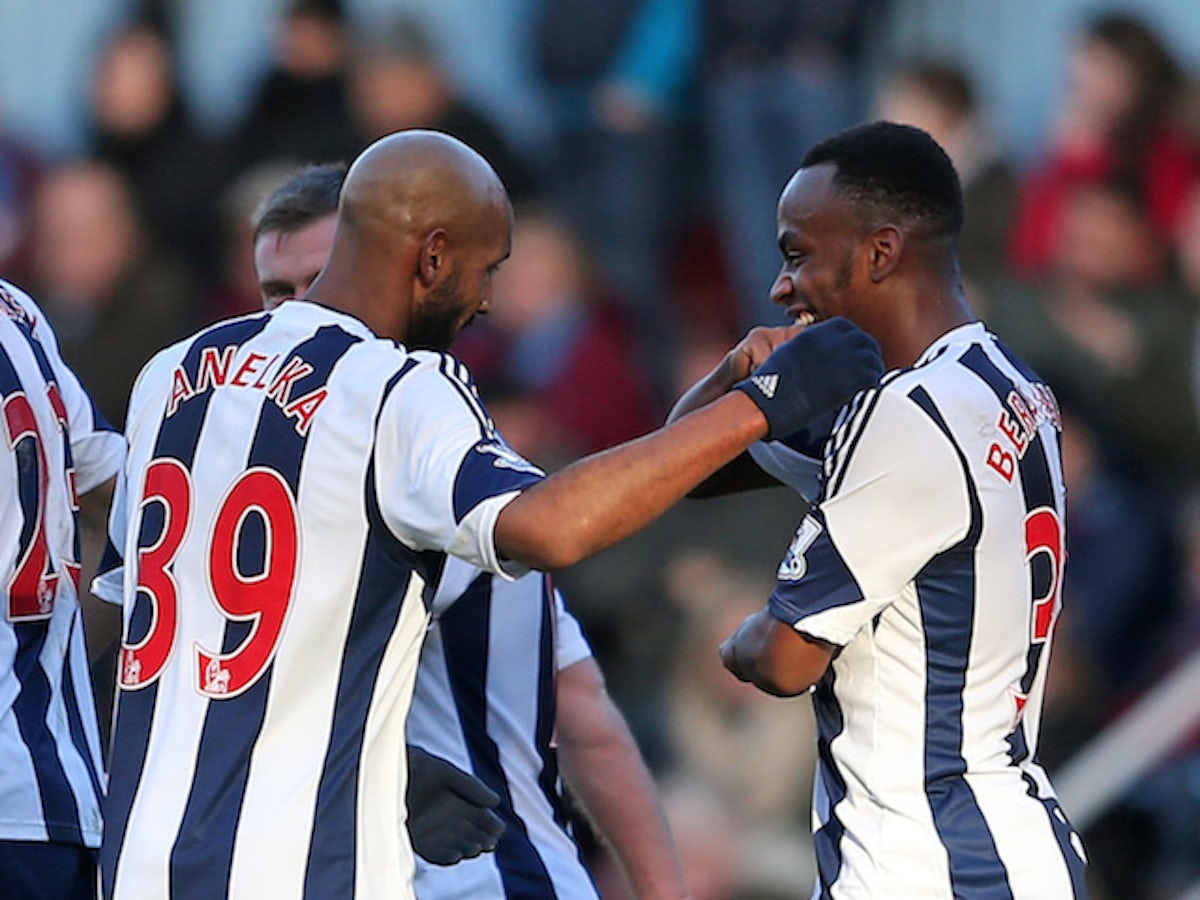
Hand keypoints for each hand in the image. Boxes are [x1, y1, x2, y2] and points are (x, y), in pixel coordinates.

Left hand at [407, 745, 505, 865]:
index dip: (491, 825)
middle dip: (482, 840)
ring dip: (467, 849)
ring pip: (456, 845)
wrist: (384, 770)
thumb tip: (496, 801)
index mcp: (459, 800)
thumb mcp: (446, 773)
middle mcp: (447, 818)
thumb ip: (470, 786)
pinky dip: (446, 857)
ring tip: (475, 848)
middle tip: (489, 843)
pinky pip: (434, 854)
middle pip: (471, 835)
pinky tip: (457, 855)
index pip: (481, 818)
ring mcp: (432, 830)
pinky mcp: (416, 840)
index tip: (498, 829)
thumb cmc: (416, 766)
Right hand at [733, 317, 882, 440]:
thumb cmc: (773, 382)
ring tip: (868, 382)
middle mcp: (833, 342)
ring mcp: (844, 359)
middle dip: (868, 355)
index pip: (847, 329)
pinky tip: (867, 392)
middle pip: (864, 342)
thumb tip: (819, 357)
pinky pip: (872, 378)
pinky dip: (872, 385)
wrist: (771, 399)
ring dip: (872, 370)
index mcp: (818, 333)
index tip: (856, 352)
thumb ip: (809, 349)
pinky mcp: (850, 379)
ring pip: (871, 360)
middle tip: (867, 369)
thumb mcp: (790, 353)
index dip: (854, 342)